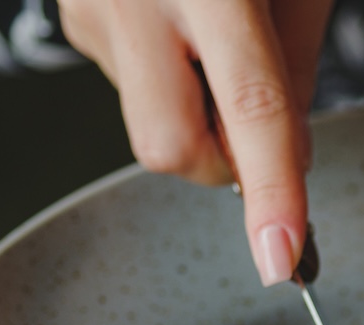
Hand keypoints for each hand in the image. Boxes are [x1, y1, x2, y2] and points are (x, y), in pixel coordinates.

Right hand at [59, 0, 333, 285]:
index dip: (270, 189)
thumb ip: (293, 69)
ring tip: (215, 38)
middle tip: (257, 132)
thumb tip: (291, 163)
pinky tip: (178, 29)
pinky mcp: (70, 19)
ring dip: (199, 116)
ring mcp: (92, 10)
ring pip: (154, 126)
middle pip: (171, 147)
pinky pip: (133, 89)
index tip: (281, 260)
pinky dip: (172, 84)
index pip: (249, 103)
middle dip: (223, 167)